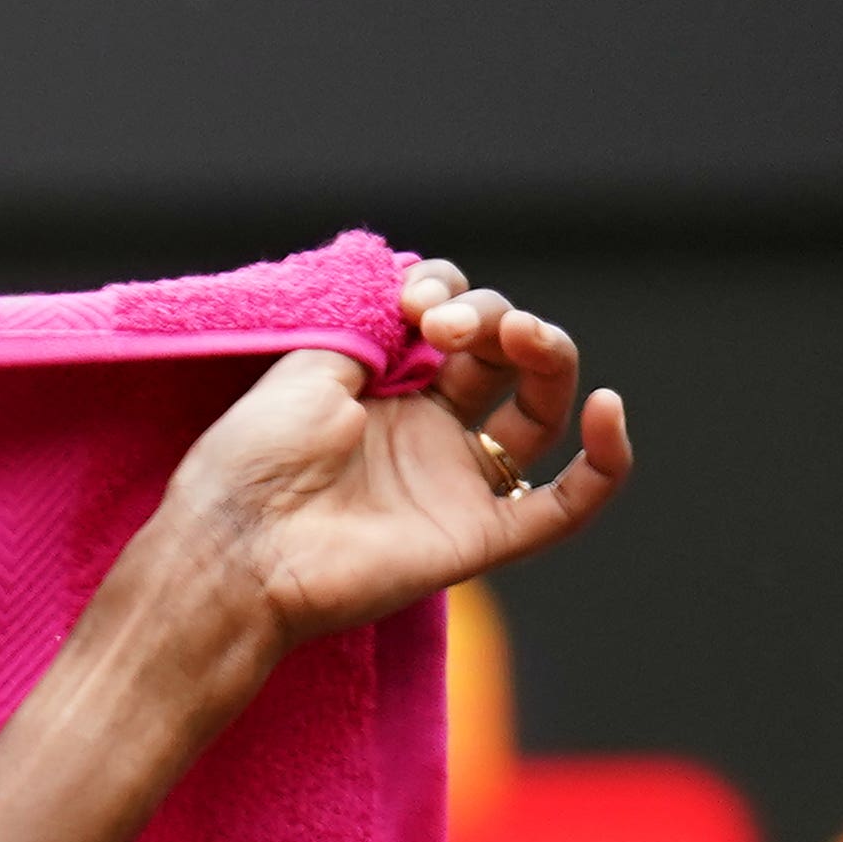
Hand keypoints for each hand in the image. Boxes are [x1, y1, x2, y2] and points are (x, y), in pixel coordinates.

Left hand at [118, 258, 635, 692]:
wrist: (236, 548)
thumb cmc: (251, 460)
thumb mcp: (310, 363)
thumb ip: (376, 323)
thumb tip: (423, 293)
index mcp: (383, 389)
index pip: (456, 321)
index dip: (449, 293)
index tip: (412, 301)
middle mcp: (426, 432)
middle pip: (505, 356)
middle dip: (493, 316)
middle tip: (445, 324)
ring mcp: (454, 483)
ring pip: (543, 411)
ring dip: (549, 357)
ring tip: (518, 336)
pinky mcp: (477, 537)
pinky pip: (565, 507)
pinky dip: (606, 460)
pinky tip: (606, 408)